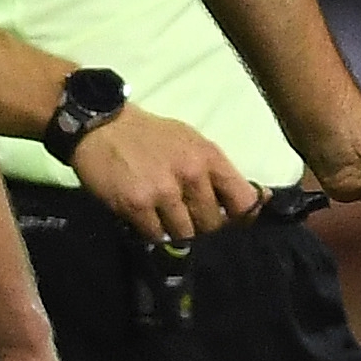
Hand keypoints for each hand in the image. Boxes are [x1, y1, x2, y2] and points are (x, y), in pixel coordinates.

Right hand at [71, 106, 260, 243]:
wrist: (102, 125)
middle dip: (203, 226)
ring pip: (185, 234)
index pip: (244, 200)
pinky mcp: (137, 205)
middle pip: (213, 224)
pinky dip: (151, 232)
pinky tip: (145, 217)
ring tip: (164, 218)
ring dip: (176, 231)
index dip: (243, 217)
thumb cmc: (150, 135)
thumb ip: (219, 171)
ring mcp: (164, 191)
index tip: (235, 224)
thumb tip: (258, 200)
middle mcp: (192, 174)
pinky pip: (155, 235)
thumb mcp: (191, 142)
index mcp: (209, 156)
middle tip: (188, 219)